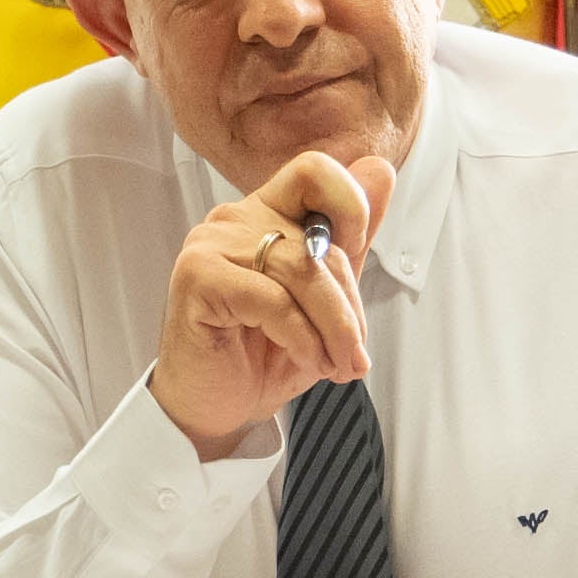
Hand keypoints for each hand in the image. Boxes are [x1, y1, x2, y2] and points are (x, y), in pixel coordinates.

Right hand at [152, 147, 390, 453]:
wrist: (214, 407)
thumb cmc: (263, 356)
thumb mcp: (323, 301)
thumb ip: (349, 241)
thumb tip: (379, 170)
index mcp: (266, 212)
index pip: (314, 171)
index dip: (350, 204)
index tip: (357, 253)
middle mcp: (236, 219)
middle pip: (317, 239)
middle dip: (348, 306)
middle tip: (355, 355)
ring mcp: (211, 243)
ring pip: (300, 269)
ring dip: (333, 327)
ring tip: (337, 366)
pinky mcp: (197, 276)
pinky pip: (272, 299)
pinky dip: (301, 337)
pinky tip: (306, 360)